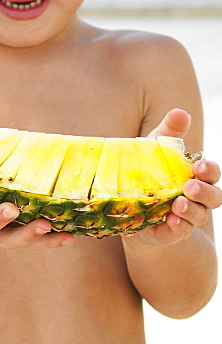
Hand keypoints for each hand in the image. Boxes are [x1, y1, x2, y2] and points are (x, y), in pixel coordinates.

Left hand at [128, 109, 220, 246]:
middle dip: (205, 190)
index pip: (211, 173)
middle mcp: (198, 197)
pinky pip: (180, 231)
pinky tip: (171, 221)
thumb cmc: (149, 172)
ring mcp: (187, 216)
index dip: (209, 170)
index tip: (197, 165)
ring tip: (178, 205)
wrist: (130, 206)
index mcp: (197, 176)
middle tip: (189, 185)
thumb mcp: (155, 149)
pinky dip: (178, 226)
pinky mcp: (171, 231)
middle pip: (214, 196)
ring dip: (191, 210)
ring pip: (200, 215)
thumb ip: (169, 132)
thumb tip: (180, 113)